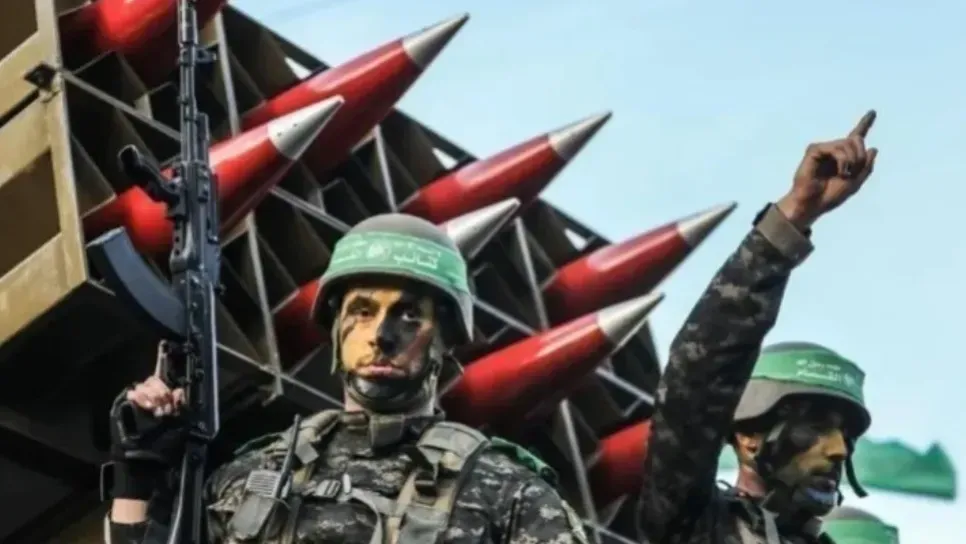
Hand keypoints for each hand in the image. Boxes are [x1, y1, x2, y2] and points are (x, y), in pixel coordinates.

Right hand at [110, 344, 186, 464]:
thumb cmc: (164, 447)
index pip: (163, 376)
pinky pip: (132, 393)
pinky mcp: (124, 406)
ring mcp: (136, 401)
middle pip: (155, 378)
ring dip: (153, 395)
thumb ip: (182, 407)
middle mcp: (150, 397)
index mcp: (165, 400)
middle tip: (164, 405)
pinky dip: (140, 398)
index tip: (164, 345)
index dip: (163, 360)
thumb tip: (180, 390)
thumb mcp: (180, 427)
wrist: (144, 462)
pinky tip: (145, 407)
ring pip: (144, 384)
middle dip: (162, 389)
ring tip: (155, 410)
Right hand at [778, 110, 878, 227]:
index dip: (865, 124)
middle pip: (856, 140)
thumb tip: (873, 148)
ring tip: (845, 173)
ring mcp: (823, 149)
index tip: (873, 112)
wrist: (814, 204)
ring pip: (848, 143)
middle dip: (860, 156)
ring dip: (852, 160)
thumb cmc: (831, 196)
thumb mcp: (856, 183)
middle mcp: (834, 150)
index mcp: (844, 157)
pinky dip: (843, 160)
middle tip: (854, 170)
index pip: (855, 137)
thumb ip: (866, 167)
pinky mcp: (814, 150)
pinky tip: (840, 171)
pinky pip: (836, 148)